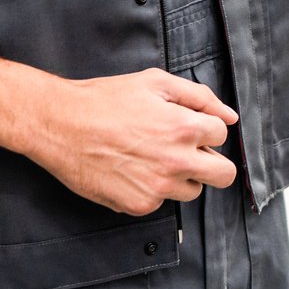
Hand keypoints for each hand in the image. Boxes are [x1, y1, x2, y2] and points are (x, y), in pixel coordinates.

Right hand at [22, 69, 239, 216]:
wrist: (58, 124)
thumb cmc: (104, 99)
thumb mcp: (154, 83)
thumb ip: (199, 97)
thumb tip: (230, 116)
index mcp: (184, 128)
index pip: (222, 135)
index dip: (205, 128)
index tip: (186, 126)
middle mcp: (176, 161)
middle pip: (225, 175)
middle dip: (212, 162)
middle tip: (189, 152)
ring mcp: (158, 188)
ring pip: (193, 190)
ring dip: (182, 177)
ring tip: (152, 158)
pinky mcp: (138, 205)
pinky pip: (161, 202)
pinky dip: (152, 189)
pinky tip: (130, 170)